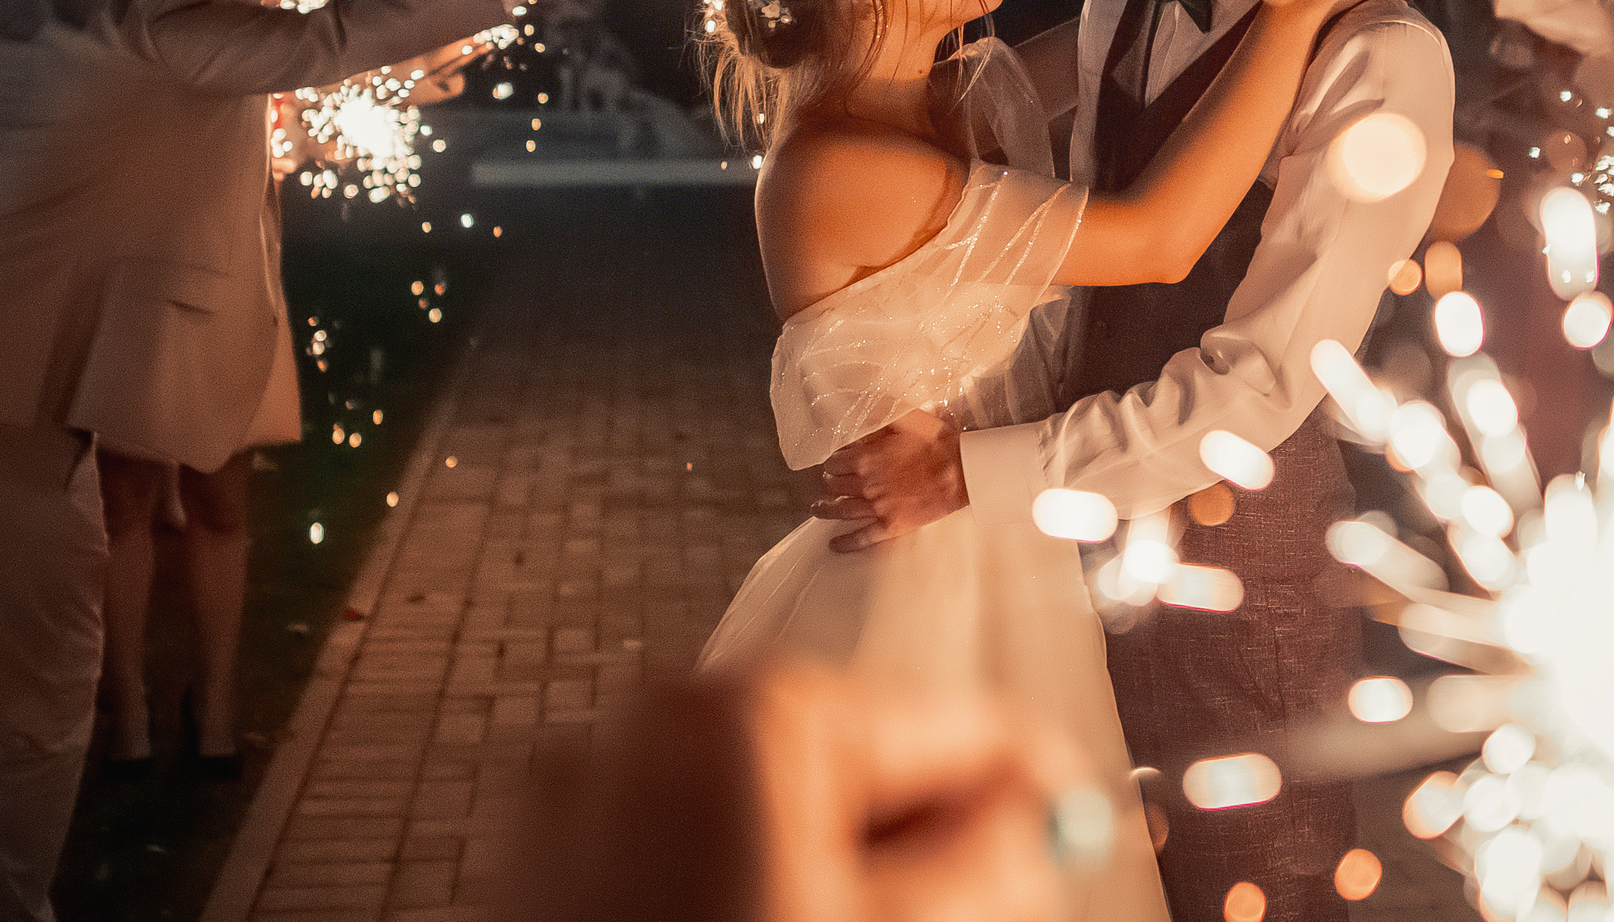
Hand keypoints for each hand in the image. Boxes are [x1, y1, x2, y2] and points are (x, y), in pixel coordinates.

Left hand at [509, 664, 1066, 921]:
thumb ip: (990, 863)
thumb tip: (1040, 814)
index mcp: (756, 713)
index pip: (948, 724)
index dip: (1029, 783)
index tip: (1075, 825)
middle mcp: (659, 719)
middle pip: (853, 763)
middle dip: (920, 838)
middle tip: (972, 904)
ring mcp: (585, 788)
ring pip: (767, 812)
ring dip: (834, 866)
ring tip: (855, 920)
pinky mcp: (537, 861)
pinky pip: (680, 848)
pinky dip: (737, 888)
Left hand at [816, 411, 966, 550]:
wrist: (963, 471)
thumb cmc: (939, 443)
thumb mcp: (908, 418)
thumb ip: (881, 416)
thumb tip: (861, 414)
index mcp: (866, 458)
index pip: (834, 461)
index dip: (832, 461)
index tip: (833, 462)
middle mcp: (866, 484)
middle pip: (834, 486)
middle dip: (827, 484)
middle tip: (826, 484)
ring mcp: (877, 507)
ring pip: (841, 511)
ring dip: (826, 510)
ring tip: (818, 510)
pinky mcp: (891, 526)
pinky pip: (862, 538)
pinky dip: (845, 542)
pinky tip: (835, 544)